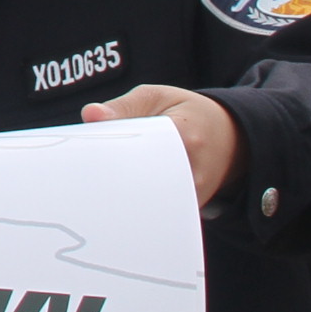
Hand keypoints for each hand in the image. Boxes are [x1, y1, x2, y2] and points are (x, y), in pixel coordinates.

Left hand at [80, 83, 239, 207]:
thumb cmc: (187, 114)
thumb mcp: (158, 97)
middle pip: (140, 185)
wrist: (231, 140)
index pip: (139, 152)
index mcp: (184, 136)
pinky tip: (111, 205)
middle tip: (79, 185)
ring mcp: (191, 196)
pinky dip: (133, 208)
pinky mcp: (187, 210)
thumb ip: (125, 106)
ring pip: (147, 205)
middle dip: (109, 184)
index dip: (108, 158)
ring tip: (91, 197)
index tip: (82, 161)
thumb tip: (90, 115)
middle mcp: (191, 172)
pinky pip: (156, 214)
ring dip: (119, 200)